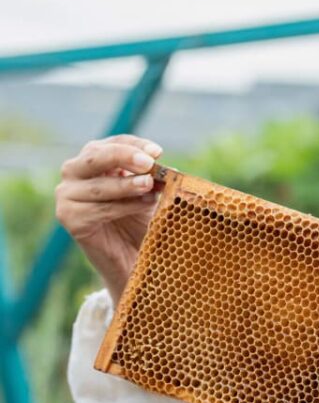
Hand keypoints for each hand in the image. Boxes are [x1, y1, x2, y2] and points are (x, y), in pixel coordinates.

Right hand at [55, 135, 162, 303]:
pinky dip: (123, 205)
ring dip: (127, 185)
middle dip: (123, 157)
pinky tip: (144, 205)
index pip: (112, 143)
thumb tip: (167, 168)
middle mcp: (74, 173)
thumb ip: (154, 179)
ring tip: (150, 186)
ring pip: (97, 185)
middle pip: (95, 156)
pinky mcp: (69, 218)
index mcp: (94, 161)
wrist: (133, 259)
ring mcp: (66, 195)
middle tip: (149, 163)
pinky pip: (98, 208)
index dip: (134, 145)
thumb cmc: (141, 221)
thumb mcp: (150, 193)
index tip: (158, 152)